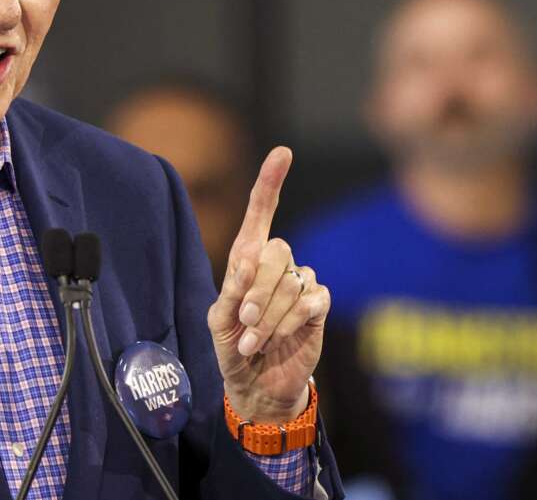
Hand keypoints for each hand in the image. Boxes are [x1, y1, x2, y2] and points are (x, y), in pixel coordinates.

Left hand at [206, 146, 329, 422]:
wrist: (257, 383)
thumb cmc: (233, 346)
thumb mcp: (218, 321)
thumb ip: (231, 292)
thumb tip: (248, 263)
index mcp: (249, 257)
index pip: (262, 212)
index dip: (271, 182)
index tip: (283, 153)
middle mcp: (278, 263)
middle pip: (275, 252)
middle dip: (257, 291)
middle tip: (245, 323)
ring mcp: (301, 282)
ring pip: (291, 281)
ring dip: (269, 316)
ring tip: (256, 339)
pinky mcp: (318, 305)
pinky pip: (310, 301)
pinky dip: (289, 323)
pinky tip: (279, 338)